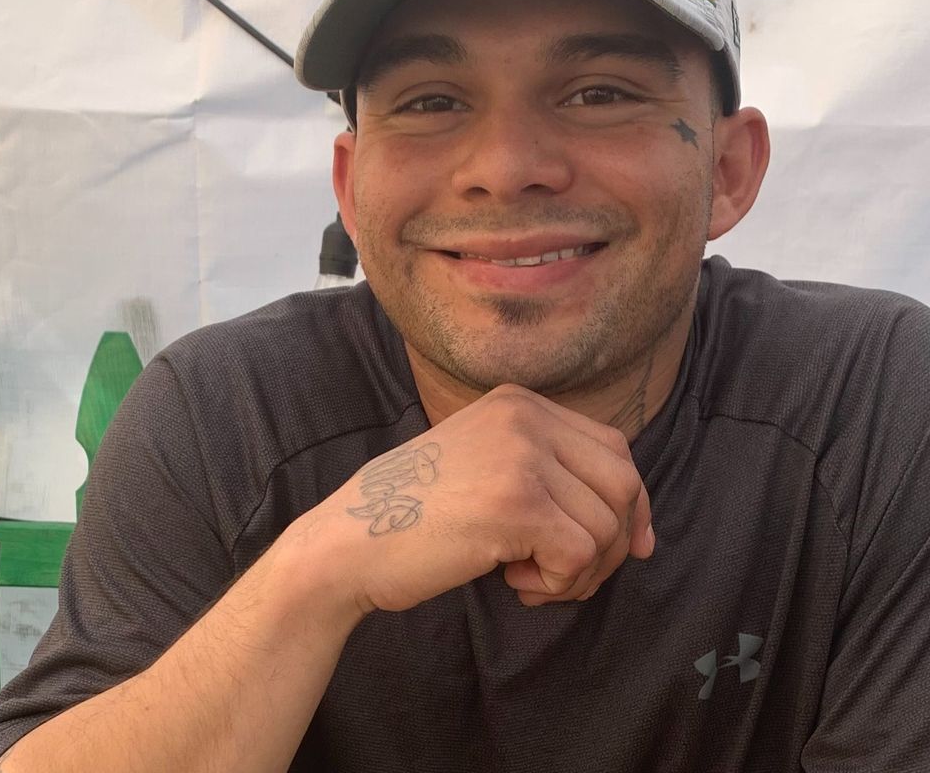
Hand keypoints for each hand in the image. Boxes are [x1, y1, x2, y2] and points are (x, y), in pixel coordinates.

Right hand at [329, 384, 652, 611]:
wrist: (349, 541)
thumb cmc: (417, 517)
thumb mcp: (487, 465)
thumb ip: (551, 474)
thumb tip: (638, 529)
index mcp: (518, 402)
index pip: (613, 448)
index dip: (630, 502)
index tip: (629, 546)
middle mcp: (525, 417)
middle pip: (622, 482)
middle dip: (613, 542)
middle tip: (571, 576)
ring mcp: (521, 455)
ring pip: (606, 525)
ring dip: (579, 571)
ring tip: (529, 578)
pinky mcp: (516, 501)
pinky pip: (581, 554)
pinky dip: (559, 584)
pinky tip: (514, 581)